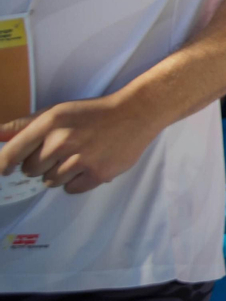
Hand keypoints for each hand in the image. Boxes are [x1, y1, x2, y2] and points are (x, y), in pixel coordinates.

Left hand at [0, 94, 161, 192]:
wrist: (137, 113)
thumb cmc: (94, 112)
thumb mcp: (59, 111)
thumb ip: (26, 124)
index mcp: (50, 123)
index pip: (12, 153)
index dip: (4, 164)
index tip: (5, 169)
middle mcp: (62, 141)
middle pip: (31, 170)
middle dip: (40, 165)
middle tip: (59, 154)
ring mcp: (80, 160)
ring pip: (50, 182)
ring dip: (59, 174)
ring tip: (76, 159)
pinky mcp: (97, 174)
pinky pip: (71, 189)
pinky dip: (76, 182)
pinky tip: (87, 167)